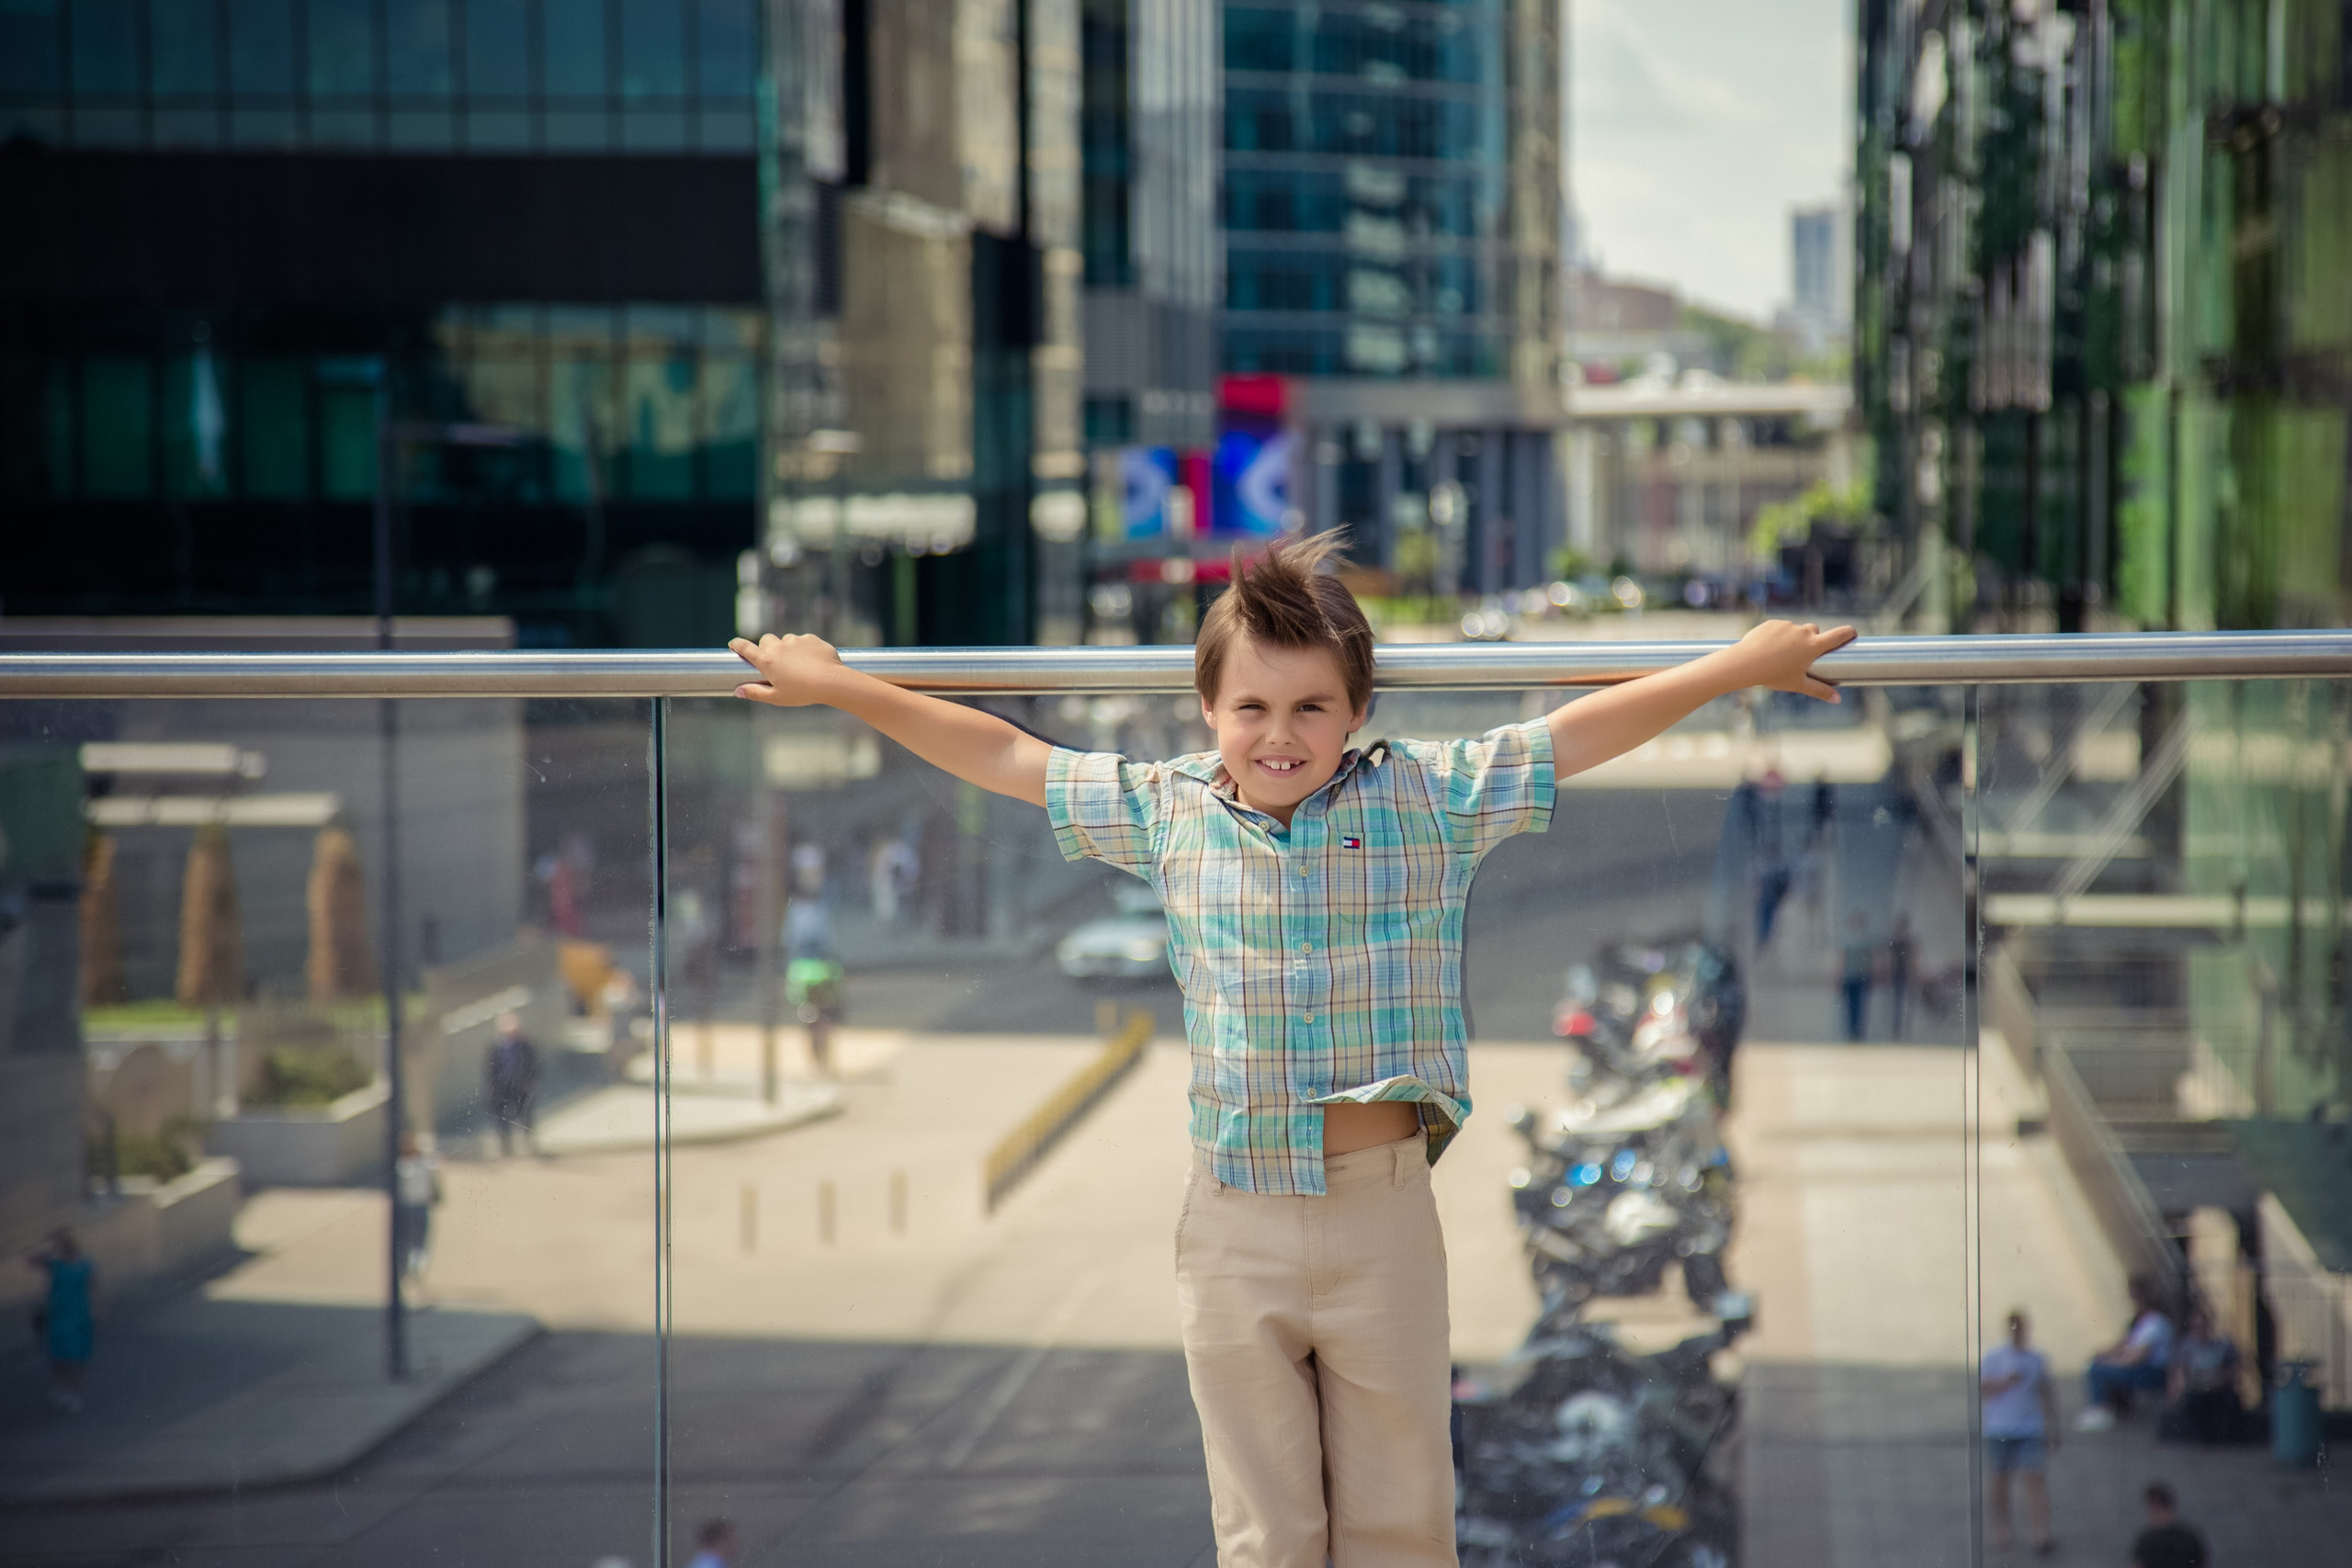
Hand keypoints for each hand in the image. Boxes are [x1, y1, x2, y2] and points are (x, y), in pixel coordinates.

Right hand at [730, 633, 847, 705]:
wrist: (831, 681)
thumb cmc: (802, 692)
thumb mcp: (776, 698)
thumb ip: (756, 693)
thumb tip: (737, 691)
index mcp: (767, 660)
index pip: (745, 647)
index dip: (737, 644)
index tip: (733, 644)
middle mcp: (779, 646)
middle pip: (766, 640)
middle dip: (766, 647)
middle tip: (774, 662)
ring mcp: (796, 640)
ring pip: (786, 640)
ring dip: (787, 648)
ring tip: (797, 665)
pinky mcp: (811, 638)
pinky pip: (804, 641)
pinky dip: (804, 648)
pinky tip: (812, 662)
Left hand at [1726, 619, 1855, 701]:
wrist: (1744, 663)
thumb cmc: (1773, 675)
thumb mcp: (1798, 684)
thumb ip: (1819, 690)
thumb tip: (1837, 699)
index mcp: (1813, 645)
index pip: (1839, 634)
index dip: (1848, 633)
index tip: (1853, 633)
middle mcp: (1802, 631)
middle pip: (1815, 630)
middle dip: (1814, 639)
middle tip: (1805, 654)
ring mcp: (1786, 625)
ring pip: (1795, 629)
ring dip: (1794, 638)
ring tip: (1781, 655)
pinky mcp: (1771, 623)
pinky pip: (1779, 628)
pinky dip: (1777, 636)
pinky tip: (1768, 648)